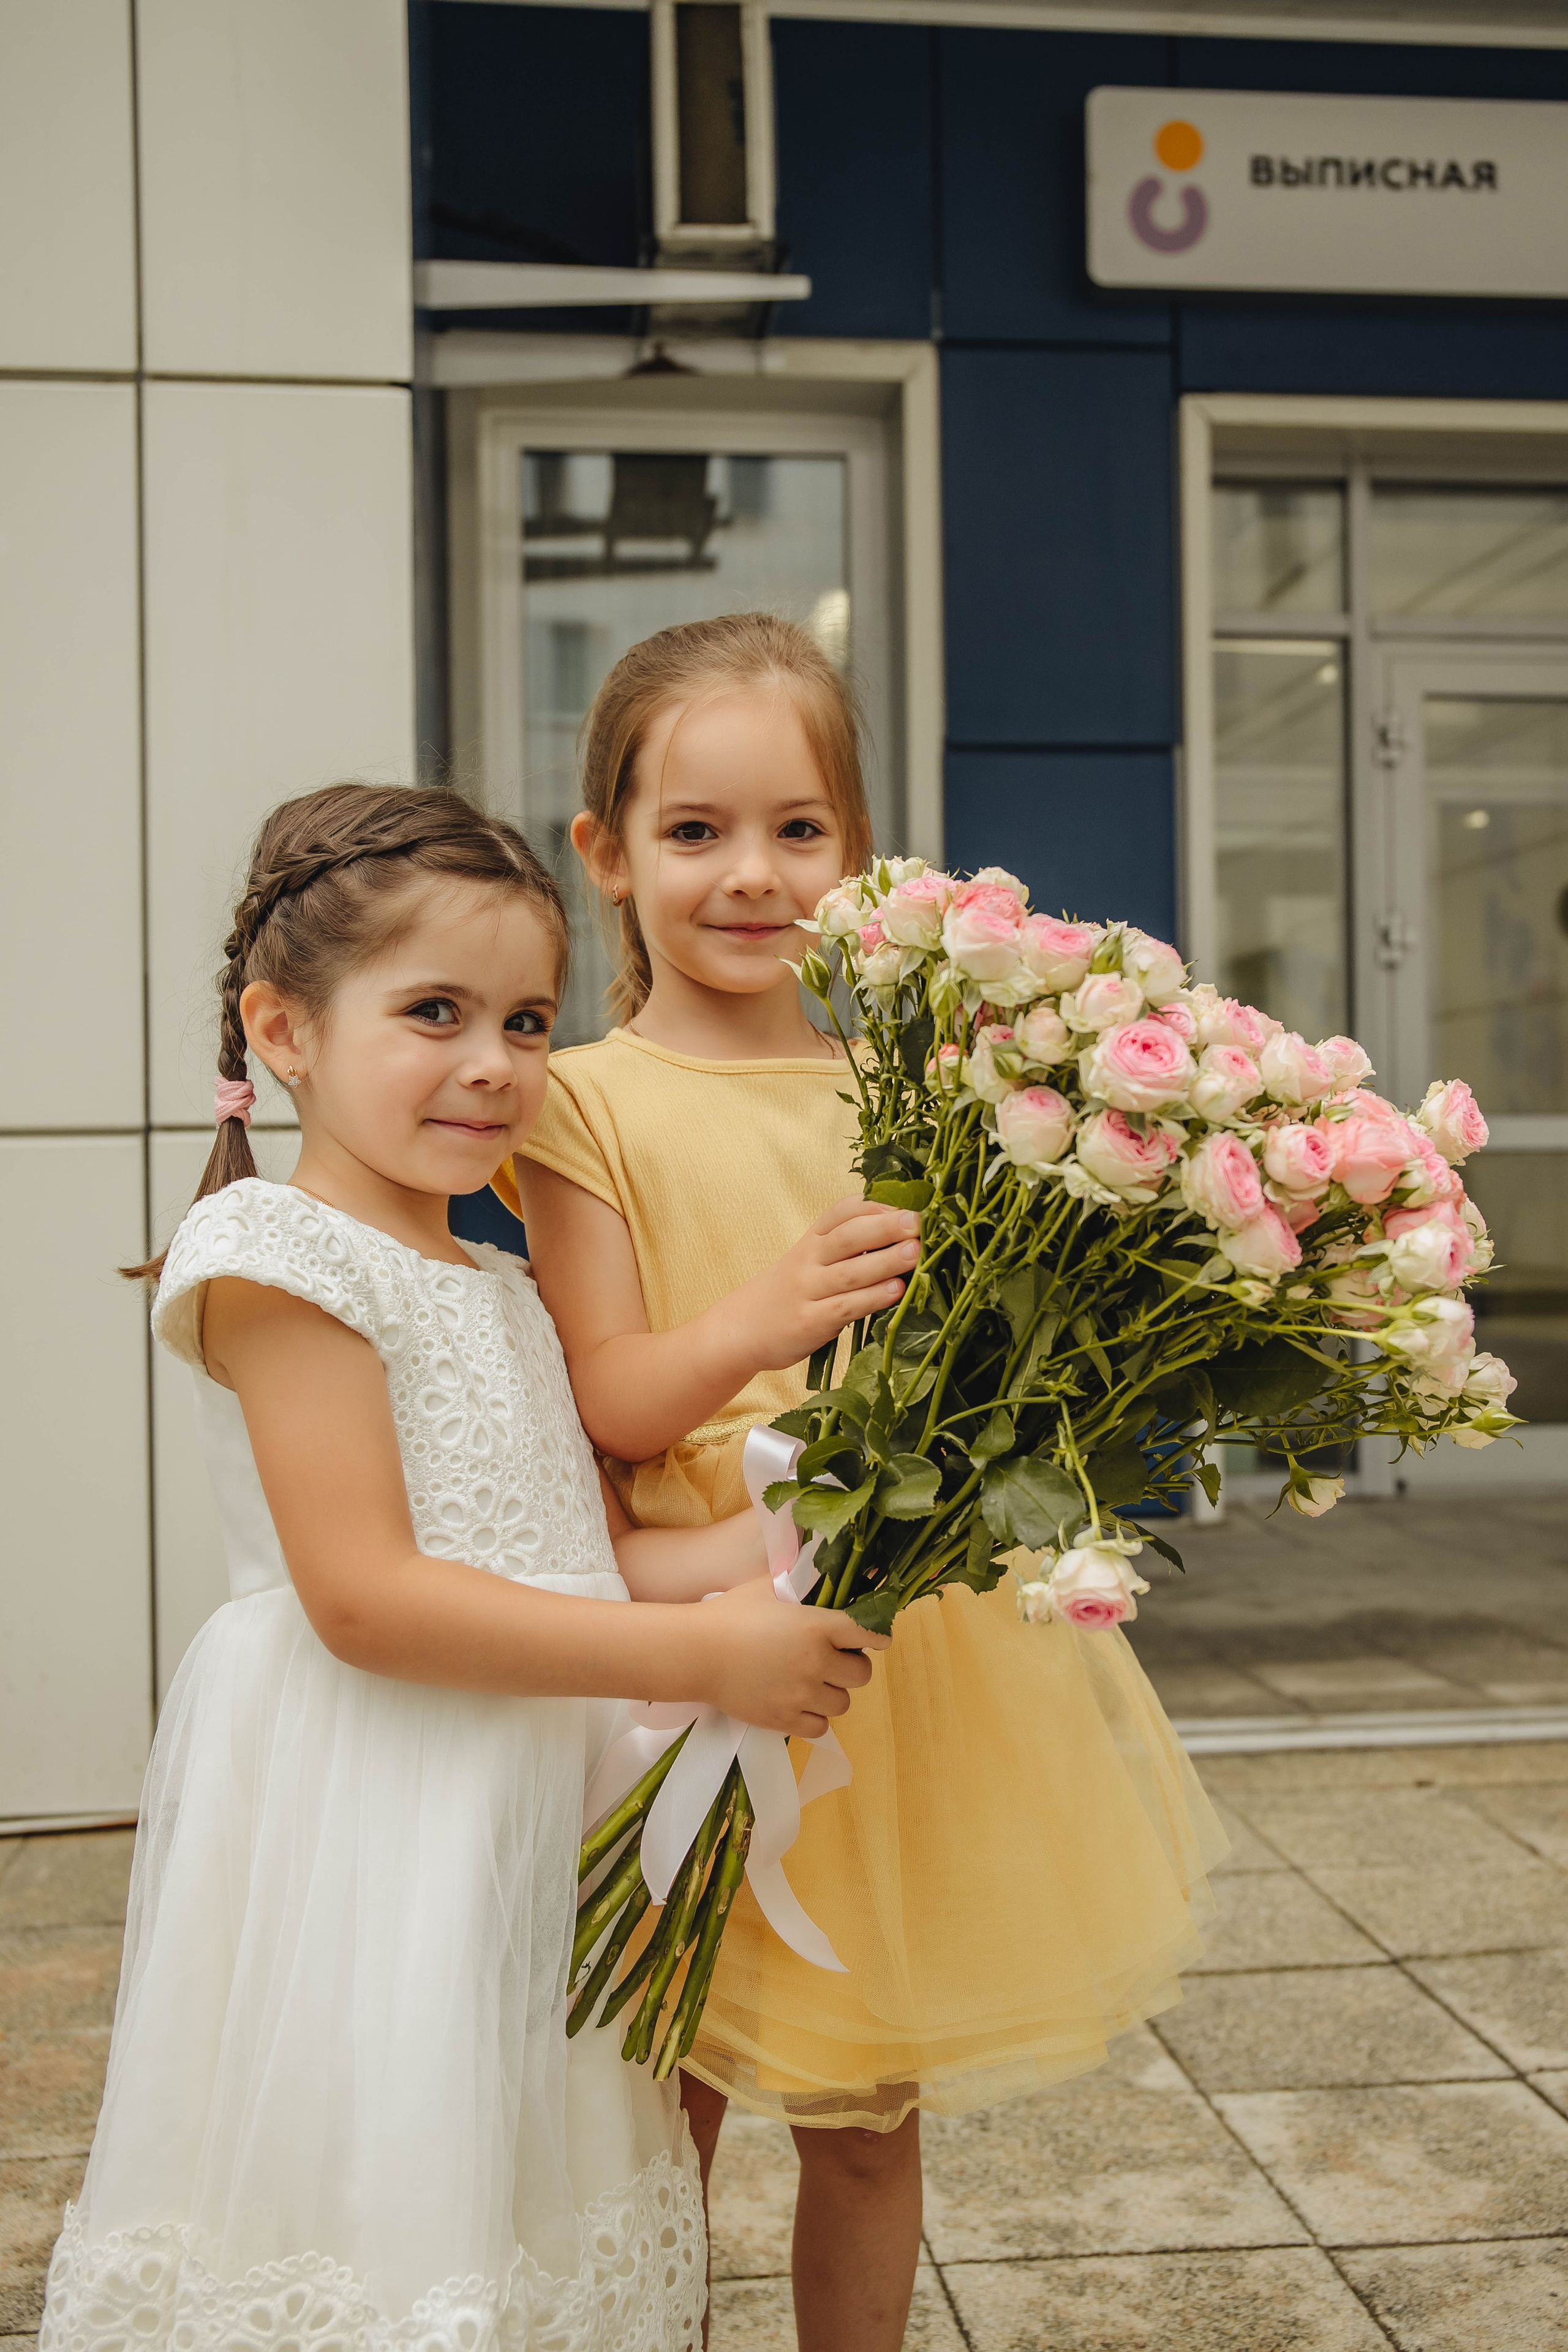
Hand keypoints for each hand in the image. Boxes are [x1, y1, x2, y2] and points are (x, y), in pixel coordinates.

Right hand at [694, 1575, 889, 1736]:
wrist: (695, 1652)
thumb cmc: (731, 1613)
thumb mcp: (770, 1587)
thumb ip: (802, 1583)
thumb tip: (829, 1571)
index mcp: (817, 1626)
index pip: (868, 1634)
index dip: (876, 1636)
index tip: (876, 1638)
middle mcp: (816, 1662)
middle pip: (862, 1674)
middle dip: (852, 1666)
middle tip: (835, 1659)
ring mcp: (801, 1694)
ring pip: (843, 1703)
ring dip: (833, 1692)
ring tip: (815, 1682)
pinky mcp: (784, 1719)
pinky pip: (820, 1727)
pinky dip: (815, 1717)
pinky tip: (801, 1703)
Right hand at [718, 1196, 920, 1373]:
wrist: (742, 1328)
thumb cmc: (790, 1292)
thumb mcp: (810, 1260)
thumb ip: (847, 1247)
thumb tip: (904, 1234)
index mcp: (812, 1240)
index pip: (840, 1211)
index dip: (873, 1204)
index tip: (905, 1203)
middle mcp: (808, 1260)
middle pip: (848, 1237)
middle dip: (884, 1226)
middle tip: (917, 1222)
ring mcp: (807, 1291)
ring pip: (849, 1272)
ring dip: (885, 1261)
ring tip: (915, 1253)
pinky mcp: (809, 1322)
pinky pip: (844, 1307)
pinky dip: (872, 1298)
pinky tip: (895, 1292)